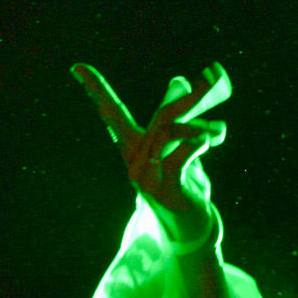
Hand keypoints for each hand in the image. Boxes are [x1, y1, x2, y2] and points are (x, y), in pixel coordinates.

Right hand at [73, 61, 231, 242]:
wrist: (188, 231)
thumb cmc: (182, 185)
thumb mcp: (179, 148)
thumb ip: (176, 117)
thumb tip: (180, 80)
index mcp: (135, 147)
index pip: (112, 113)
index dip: (97, 89)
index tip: (77, 66)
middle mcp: (135, 160)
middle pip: (161, 117)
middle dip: (190, 96)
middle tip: (215, 76)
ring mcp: (147, 177)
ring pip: (172, 134)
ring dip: (200, 126)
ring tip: (220, 130)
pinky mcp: (165, 190)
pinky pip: (181, 157)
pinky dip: (198, 144)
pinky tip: (209, 141)